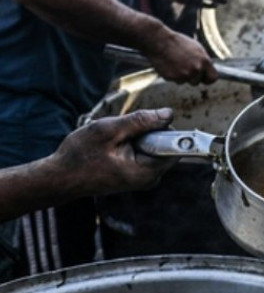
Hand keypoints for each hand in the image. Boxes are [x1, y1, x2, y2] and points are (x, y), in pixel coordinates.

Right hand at [51, 108, 177, 198]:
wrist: (60, 177)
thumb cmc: (79, 155)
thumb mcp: (108, 131)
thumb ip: (140, 121)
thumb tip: (168, 114)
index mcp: (147, 172)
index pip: (175, 146)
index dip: (163, 129)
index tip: (146, 124)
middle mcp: (150, 178)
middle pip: (164, 144)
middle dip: (146, 132)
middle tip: (120, 134)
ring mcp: (144, 178)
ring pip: (153, 146)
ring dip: (137, 137)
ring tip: (114, 142)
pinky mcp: (138, 174)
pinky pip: (144, 151)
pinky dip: (131, 144)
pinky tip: (113, 147)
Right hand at [140, 31, 217, 84]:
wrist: (159, 42)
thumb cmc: (177, 42)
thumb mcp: (196, 48)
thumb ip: (203, 60)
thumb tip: (207, 68)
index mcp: (204, 61)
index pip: (213, 78)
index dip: (208, 79)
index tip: (205, 78)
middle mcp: (196, 69)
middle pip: (197, 81)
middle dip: (192, 77)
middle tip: (184, 66)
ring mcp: (184, 75)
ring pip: (185, 82)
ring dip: (181, 76)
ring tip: (176, 64)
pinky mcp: (173, 78)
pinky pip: (175, 81)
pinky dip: (172, 75)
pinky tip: (170, 65)